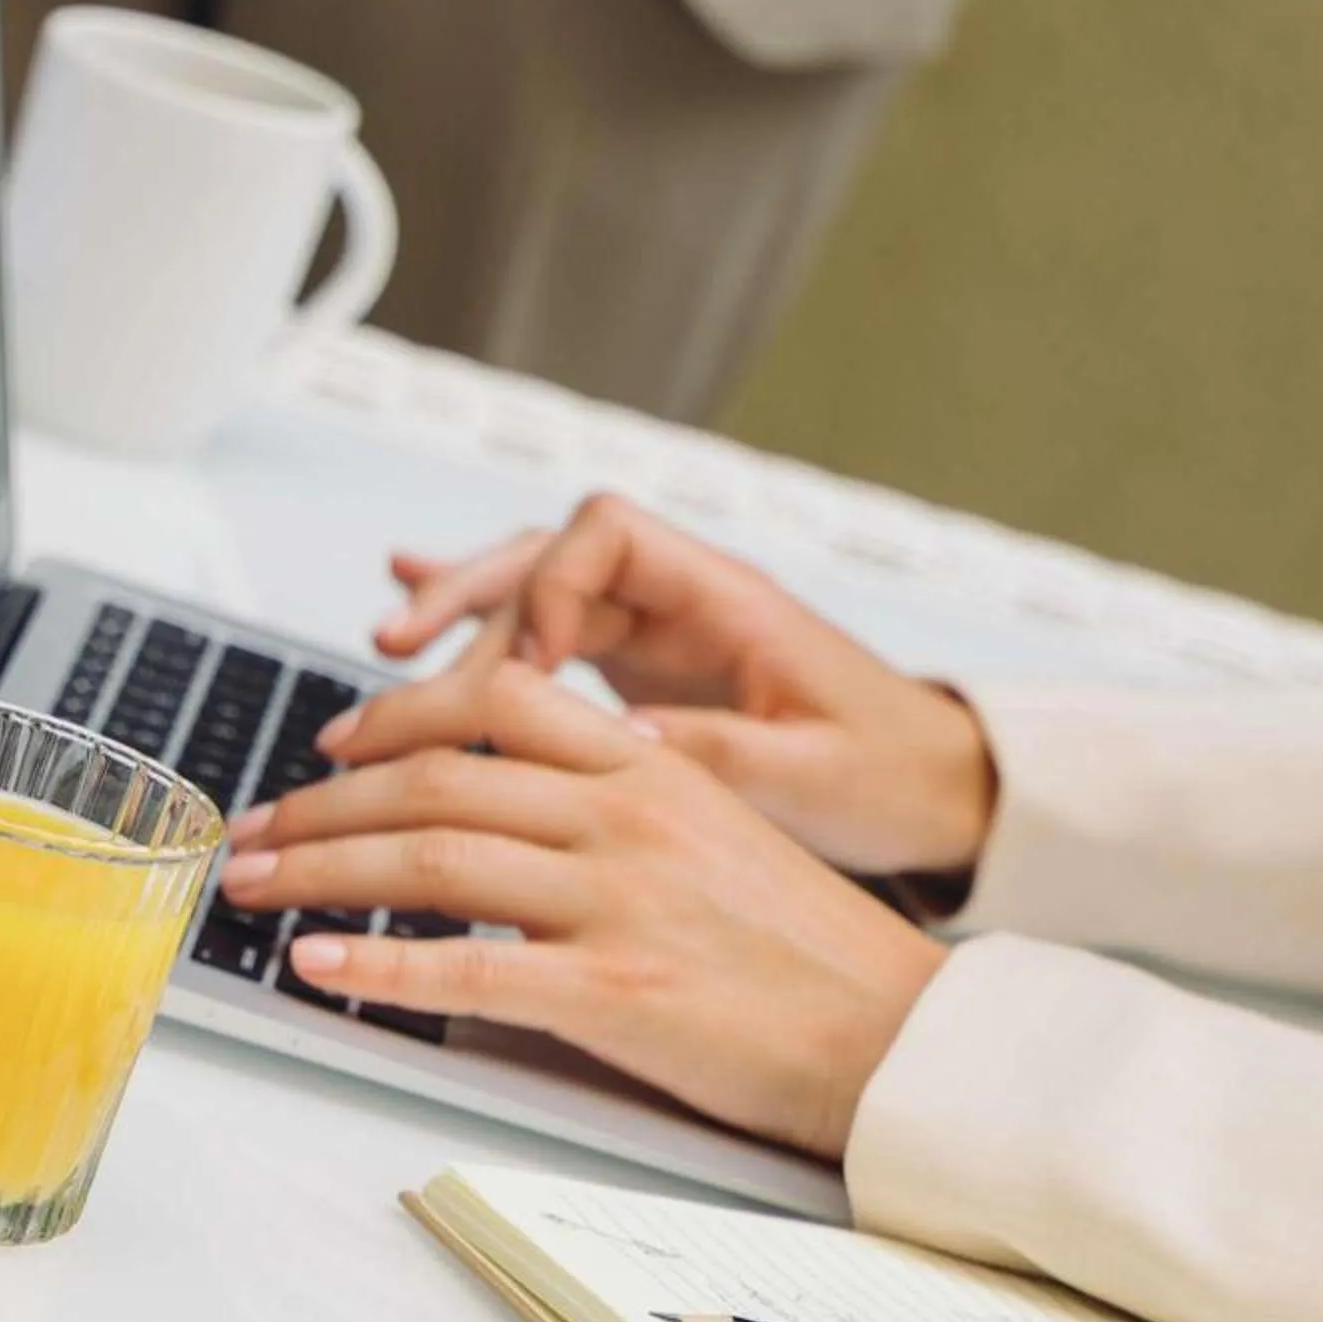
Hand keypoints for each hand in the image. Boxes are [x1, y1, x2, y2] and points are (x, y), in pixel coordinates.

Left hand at [221, 660, 945, 1160]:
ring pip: (431, 855)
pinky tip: (317, 966)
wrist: (893, 1030)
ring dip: (320, 868)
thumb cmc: (807, 945)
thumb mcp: (719, 826)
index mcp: (650, 765)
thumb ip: (624, 794)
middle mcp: (625, 814)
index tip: (330, 745)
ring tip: (252, 887)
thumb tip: (520, 791)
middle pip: (437, 774)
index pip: (495, 699)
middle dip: (321, 802)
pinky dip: (374, 965)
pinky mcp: (611, 989)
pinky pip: (463, 969)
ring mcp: (616, 898)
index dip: (394, 713)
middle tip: (253, 830)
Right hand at [379, 494, 994, 875]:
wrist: (938, 786)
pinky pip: (548, 636)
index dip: (551, 586)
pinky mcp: (642, 671)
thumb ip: (717, 750)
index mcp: (729, 599)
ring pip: (536, 596)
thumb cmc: (892, 771)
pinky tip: (413, 624)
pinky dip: (485, 631)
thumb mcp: (813, 773)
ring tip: (384, 647)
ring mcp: (657, 632)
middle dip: (469, 598)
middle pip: (551, 560)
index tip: (524, 665)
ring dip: (461, 618)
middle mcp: (682, 600)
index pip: (609, 535)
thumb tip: (618, 740)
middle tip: (397, 657)